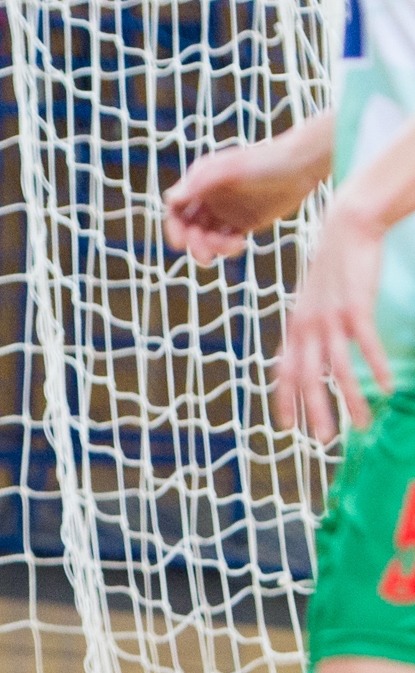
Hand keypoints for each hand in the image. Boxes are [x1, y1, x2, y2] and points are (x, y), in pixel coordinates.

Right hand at [164, 117, 333, 263]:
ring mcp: (226, 211)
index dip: (173, 227)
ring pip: (206, 237)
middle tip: (206, 255)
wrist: (300, 165)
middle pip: (188, 227)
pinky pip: (225, 242)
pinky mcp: (243, 222)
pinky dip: (227, 249)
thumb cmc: (263, 161)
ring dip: (210, 248)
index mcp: (200, 182)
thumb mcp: (229, 170)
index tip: (181, 242)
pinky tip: (240, 245)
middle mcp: (209, 197)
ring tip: (231, 247)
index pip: (175, 208)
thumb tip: (170, 199)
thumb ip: (199, 183)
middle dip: (193, 243)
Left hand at [274, 201, 391, 441]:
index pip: (284, 373)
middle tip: (321, 442)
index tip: (287, 428)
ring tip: (361, 425)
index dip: (284, 401)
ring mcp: (330, 319)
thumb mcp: (311, 301)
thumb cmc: (332, 268)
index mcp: (295, 328)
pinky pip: (365, 345)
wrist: (345, 230)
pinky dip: (377, 367)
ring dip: (349, 400)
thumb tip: (305, 352)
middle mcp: (307, 328)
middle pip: (307, 379)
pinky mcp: (355, 308)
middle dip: (314, 413)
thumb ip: (307, 328)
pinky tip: (388, 387)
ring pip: (337, 369)